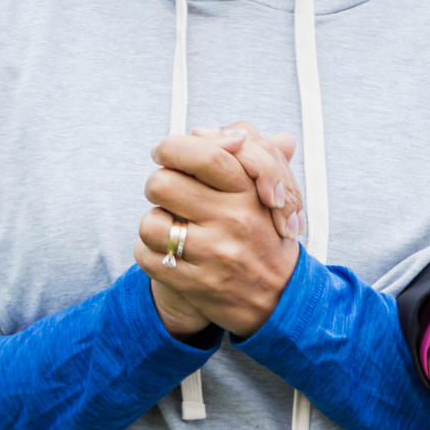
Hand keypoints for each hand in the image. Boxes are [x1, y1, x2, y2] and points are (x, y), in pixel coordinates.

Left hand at [134, 122, 303, 339]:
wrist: (282, 299)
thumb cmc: (267, 236)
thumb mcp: (268, 191)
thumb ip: (244, 153)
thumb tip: (202, 131)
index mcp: (250, 192)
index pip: (204, 154)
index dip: (172, 148)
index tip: (164, 153)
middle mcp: (233, 220)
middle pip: (162, 184)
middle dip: (158, 186)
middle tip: (168, 194)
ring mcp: (214, 253)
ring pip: (151, 222)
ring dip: (155, 223)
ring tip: (172, 227)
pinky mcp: (196, 283)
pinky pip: (147, 256)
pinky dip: (150, 253)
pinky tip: (170, 253)